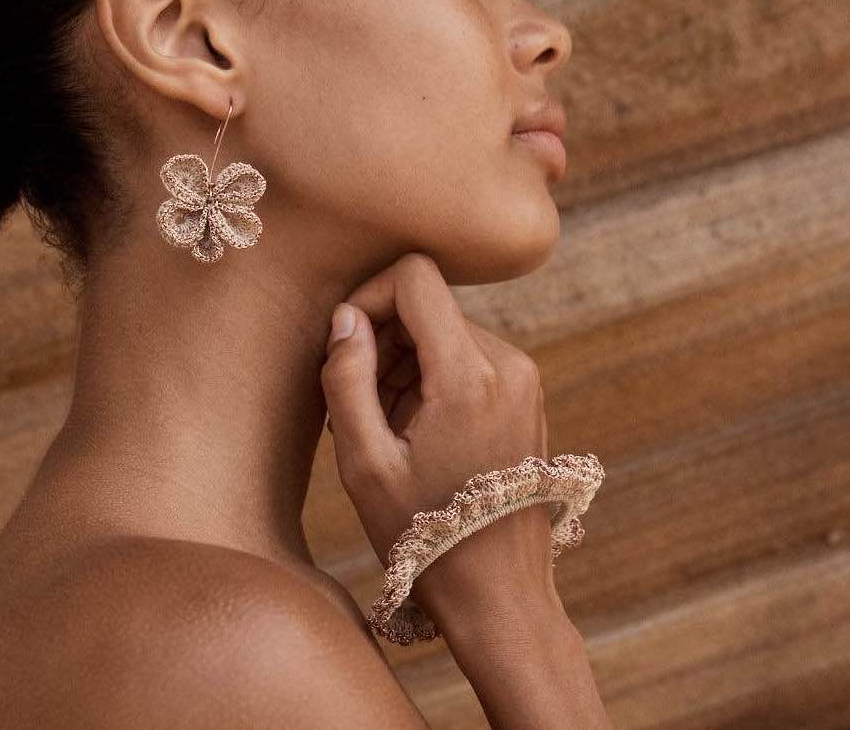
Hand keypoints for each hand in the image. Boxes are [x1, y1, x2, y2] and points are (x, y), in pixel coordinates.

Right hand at [320, 252, 556, 609]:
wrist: (498, 593)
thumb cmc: (425, 537)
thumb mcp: (365, 463)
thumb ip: (346, 379)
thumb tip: (345, 318)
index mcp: (472, 376)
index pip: (416, 277)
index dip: (369, 296)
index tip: (345, 345)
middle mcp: (509, 364)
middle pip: (428, 304)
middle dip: (382, 340)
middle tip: (358, 402)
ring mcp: (524, 377)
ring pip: (445, 328)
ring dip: (403, 362)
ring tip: (385, 424)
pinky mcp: (525, 391)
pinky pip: (467, 354)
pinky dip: (431, 375)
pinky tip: (414, 428)